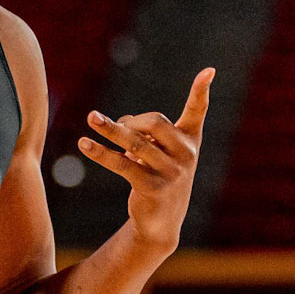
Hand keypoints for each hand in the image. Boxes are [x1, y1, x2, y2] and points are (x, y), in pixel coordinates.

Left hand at [79, 68, 211, 250]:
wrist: (162, 223)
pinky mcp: (152, 187)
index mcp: (190, 140)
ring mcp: (171, 171)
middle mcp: (186, 153)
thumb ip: (144, 132)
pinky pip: (122, 164)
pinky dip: (101, 153)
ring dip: (110, 129)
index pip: (197, 111)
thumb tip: (120, 122)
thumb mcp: (157, 153)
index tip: (209, 70)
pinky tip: (84, 144)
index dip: (202, 91)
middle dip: (131, 121)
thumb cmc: (159, 179)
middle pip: (154, 121)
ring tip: (91, 118)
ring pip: (135, 142)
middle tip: (117, 128)